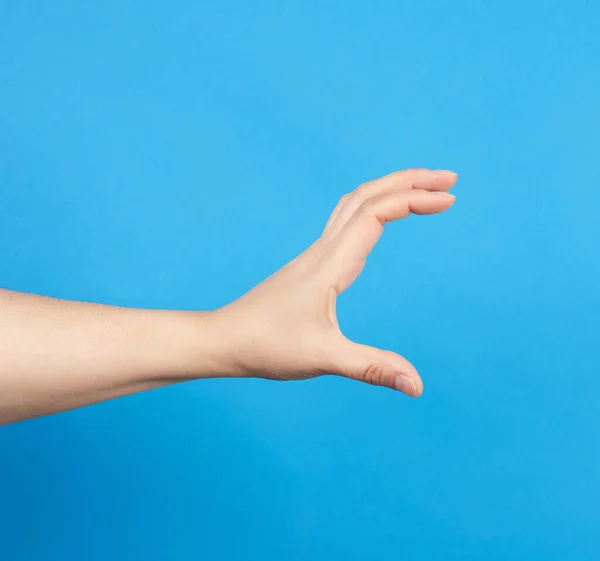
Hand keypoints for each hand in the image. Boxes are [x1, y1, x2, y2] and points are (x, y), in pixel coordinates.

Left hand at [213, 168, 456, 395]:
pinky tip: (382, 224)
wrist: (224, 338)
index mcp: (330, 262)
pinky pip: (346, 223)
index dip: (415, 199)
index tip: (450, 201)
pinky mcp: (313, 266)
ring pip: (355, 205)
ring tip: (424, 190)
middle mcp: (323, 250)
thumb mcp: (323, 357)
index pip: (377, 212)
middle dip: (410, 181)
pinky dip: (372, 210)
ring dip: (390, 190)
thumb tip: (417, 386)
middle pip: (368, 195)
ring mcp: (316, 255)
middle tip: (449, 180)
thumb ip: (372, 367)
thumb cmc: (266, 345)